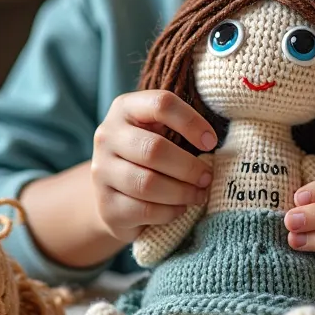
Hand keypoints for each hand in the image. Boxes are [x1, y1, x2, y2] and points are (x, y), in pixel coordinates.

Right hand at [91, 90, 216, 242]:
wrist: (112, 194)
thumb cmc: (149, 156)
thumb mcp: (159, 131)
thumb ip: (179, 127)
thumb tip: (214, 142)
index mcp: (125, 108)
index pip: (161, 104)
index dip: (191, 122)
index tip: (211, 142)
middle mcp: (107, 136)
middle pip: (153, 149)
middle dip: (188, 166)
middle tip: (207, 177)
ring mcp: (101, 172)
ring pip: (147, 183)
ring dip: (182, 192)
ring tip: (199, 194)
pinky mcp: (106, 205)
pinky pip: (144, 210)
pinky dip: (170, 211)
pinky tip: (180, 208)